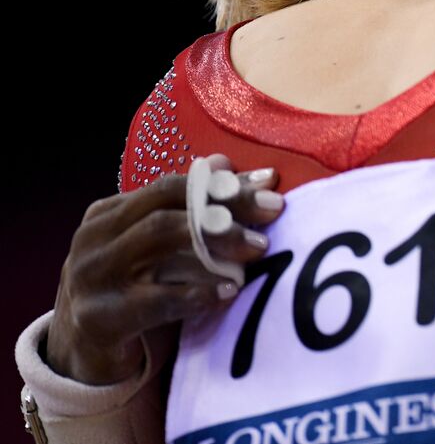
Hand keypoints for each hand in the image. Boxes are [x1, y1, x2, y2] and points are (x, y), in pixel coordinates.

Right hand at [47, 154, 284, 384]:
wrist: (80, 352)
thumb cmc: (128, 291)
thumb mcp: (152, 249)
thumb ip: (185, 209)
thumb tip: (224, 162)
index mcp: (107, 214)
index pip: (171, 187)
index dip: (222, 183)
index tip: (270, 183)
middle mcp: (94, 238)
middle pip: (166, 208)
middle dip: (225, 207)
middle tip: (274, 212)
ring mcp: (91, 278)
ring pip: (158, 240)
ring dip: (216, 242)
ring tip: (259, 248)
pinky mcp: (98, 319)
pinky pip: (155, 301)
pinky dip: (197, 293)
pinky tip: (230, 292)